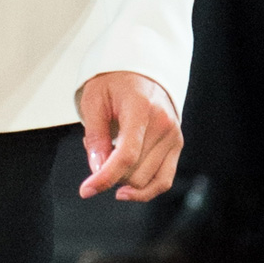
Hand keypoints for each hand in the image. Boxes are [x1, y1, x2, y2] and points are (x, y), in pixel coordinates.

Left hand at [76, 73, 181, 202]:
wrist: (140, 71)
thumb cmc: (114, 83)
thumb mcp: (94, 101)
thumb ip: (95, 137)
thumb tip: (98, 170)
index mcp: (141, 108)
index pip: (126, 154)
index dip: (105, 177)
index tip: (86, 190)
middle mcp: (163, 124)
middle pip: (135, 172)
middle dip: (110, 174)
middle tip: (99, 154)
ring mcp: (173, 136)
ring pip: (146, 180)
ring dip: (123, 180)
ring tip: (113, 157)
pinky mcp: (176, 145)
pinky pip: (163, 181)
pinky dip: (144, 191)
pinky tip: (126, 190)